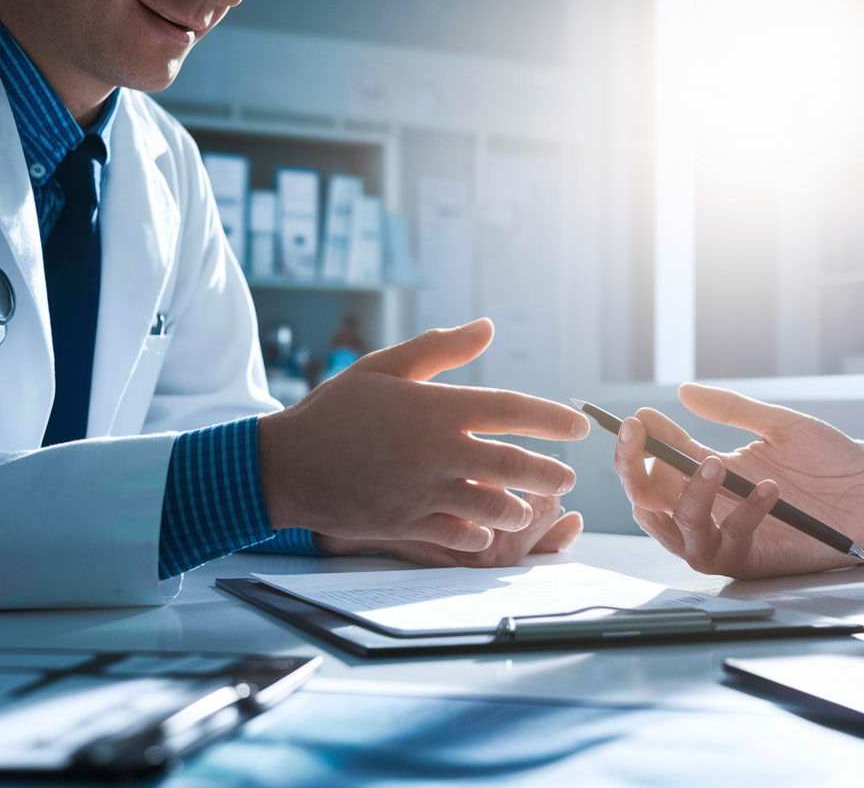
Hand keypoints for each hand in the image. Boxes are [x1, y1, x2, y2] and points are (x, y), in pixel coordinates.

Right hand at [257, 319, 588, 559]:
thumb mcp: (383, 367)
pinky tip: (486, 529)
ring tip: (529, 506)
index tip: (578, 426)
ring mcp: (422, 492)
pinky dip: (479, 534)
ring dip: (519, 508)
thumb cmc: (335, 410)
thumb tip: (487, 327)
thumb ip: (439, 349)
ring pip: (492, 506)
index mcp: (434, 408)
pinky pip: (459, 536)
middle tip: (567, 477)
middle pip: (513, 464)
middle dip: (550, 473)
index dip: (551, 418)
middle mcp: (435, 452)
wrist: (285, 465)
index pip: (509, 409)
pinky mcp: (407, 525)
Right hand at [614, 383, 863, 578]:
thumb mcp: (778, 425)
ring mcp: (727, 537)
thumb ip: (730, 409)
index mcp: (709, 473)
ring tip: (708, 463)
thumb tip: (683, 390)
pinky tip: (767, 487)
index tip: (639, 418)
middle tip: (638, 437)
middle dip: (633, 470)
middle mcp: (710, 508)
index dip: (642, 442)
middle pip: (648, 501)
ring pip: (679, 531)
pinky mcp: (753, 560)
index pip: (659, 460)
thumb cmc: (829, 463)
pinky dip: (743, 515)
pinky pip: (729, 545)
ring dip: (686, 496)